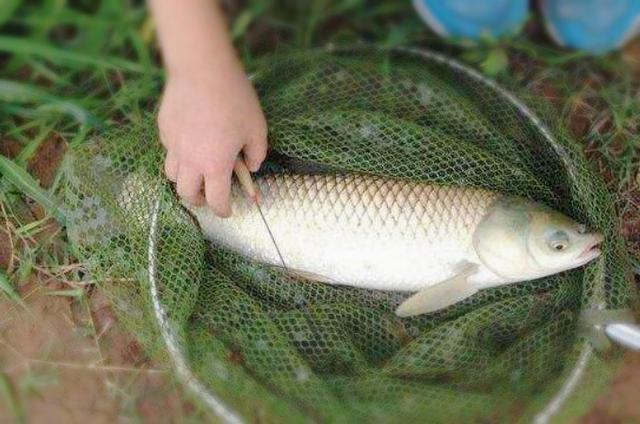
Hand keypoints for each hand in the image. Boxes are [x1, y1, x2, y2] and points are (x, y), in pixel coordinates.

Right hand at [158, 67, 266, 216]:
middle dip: (199, 200)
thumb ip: (257, 154)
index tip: (228, 211)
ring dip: (185, 180)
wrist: (202, 69)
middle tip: (210, 195)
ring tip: (196, 172)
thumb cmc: (235, 99)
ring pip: (172, 175)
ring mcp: (173, 144)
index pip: (216, 201)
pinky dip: (178, 155)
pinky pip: (168, 150)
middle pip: (187, 195)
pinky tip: (189, 142)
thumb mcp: (257, 129)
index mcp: (215, 165)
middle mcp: (190, 160)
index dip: (223, 210)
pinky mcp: (163, 129)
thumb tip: (252, 168)